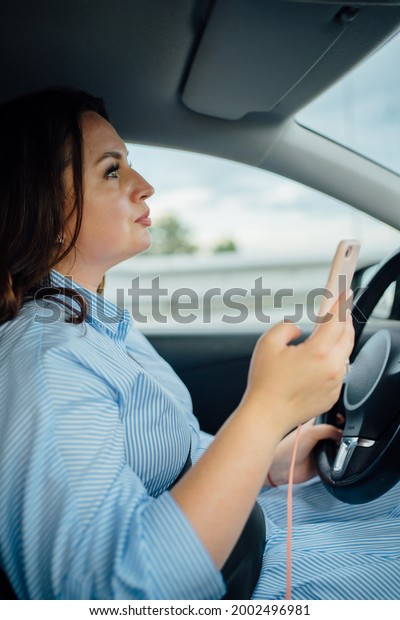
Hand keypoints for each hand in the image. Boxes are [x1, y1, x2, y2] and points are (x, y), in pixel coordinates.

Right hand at [241, 293, 353, 436]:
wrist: (266, 415)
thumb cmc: (264, 382)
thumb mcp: (267, 342)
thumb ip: (286, 327)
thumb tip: (298, 329)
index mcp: (318, 352)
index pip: (336, 320)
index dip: (340, 304)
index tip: (344, 294)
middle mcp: (332, 368)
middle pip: (347, 336)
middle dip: (345, 319)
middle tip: (341, 309)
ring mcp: (334, 383)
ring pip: (345, 354)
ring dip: (340, 339)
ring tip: (331, 331)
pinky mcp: (332, 395)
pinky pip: (338, 371)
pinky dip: (334, 360)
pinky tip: (322, 357)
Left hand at [266, 418, 341, 485]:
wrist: (283, 468)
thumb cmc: (288, 447)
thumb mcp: (310, 432)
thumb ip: (327, 429)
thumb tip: (342, 433)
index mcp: (315, 424)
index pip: (331, 416)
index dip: (339, 417)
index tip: (345, 420)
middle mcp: (319, 435)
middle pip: (338, 431)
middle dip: (343, 433)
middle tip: (345, 435)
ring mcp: (322, 448)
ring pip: (339, 445)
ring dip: (342, 446)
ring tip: (340, 446)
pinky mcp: (325, 461)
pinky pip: (338, 460)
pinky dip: (341, 459)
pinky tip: (339, 456)